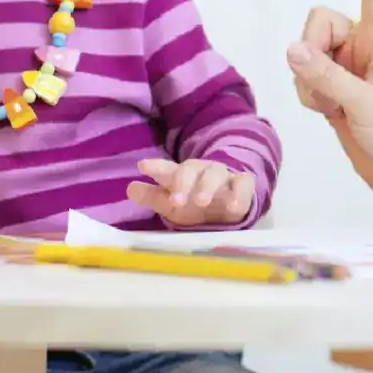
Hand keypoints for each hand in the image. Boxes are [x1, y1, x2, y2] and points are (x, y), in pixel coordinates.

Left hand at [127, 158, 255, 225]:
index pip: (166, 169)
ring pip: (215, 175)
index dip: (156, 167)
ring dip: (207, 187)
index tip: (143, 166)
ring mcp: (222, 177)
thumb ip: (151, 197)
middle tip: (176, 201)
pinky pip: (242, 185)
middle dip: (182, 183)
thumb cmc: (193, 204)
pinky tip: (233, 207)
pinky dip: (239, 195)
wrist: (229, 205)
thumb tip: (130, 189)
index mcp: (181, 175)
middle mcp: (200, 172)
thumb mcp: (171, 204)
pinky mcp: (242, 185)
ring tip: (201, 201)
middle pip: (190, 170)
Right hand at [286, 0, 372, 199]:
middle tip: (329, 82)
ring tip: (336, 106)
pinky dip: (308, 94)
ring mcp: (345, 70)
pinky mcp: (333, 91)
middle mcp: (362, 48)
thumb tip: (292, 48)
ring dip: (310, 80)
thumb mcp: (370, 107)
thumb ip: (329, 77)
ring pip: (305, 52)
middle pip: (319, 22)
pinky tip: (328, 112)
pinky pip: (304, 78)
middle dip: (312, 52)